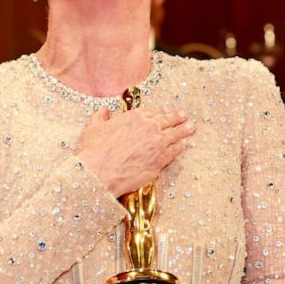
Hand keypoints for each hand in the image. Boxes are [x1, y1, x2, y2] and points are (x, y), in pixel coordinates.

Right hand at [78, 107, 193, 196]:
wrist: (98, 173)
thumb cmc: (93, 151)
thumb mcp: (93, 129)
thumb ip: (100, 117)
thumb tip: (104, 110)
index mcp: (134, 117)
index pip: (152, 112)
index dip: (159, 112)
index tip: (163, 111)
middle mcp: (149, 128)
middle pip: (168, 120)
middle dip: (177, 117)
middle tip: (184, 115)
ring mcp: (157, 144)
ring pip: (175, 135)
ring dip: (184, 130)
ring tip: (190, 128)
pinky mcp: (160, 161)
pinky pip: (174, 151)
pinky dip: (180, 147)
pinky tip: (183, 145)